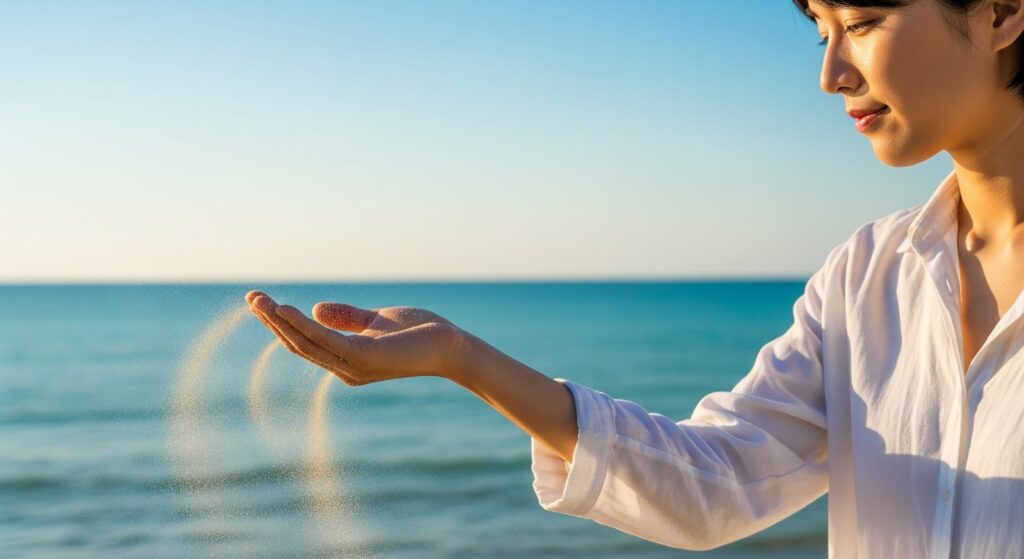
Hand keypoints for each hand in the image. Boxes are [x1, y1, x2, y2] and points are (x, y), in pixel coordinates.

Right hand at [245, 290, 466, 385]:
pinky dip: (304, 324)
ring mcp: (355, 366)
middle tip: (250, 297)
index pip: (307, 342)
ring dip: (280, 321)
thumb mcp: (376, 321)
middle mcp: (346, 369)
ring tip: (259, 300)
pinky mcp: (366, 358)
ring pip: (307, 343)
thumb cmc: (421, 334)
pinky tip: (288, 309)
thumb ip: (347, 317)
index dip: (282, 324)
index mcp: (347, 360)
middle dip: (272, 321)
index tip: (261, 302)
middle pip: (300, 344)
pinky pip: (327, 340)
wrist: (453, 345)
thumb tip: (315, 309)